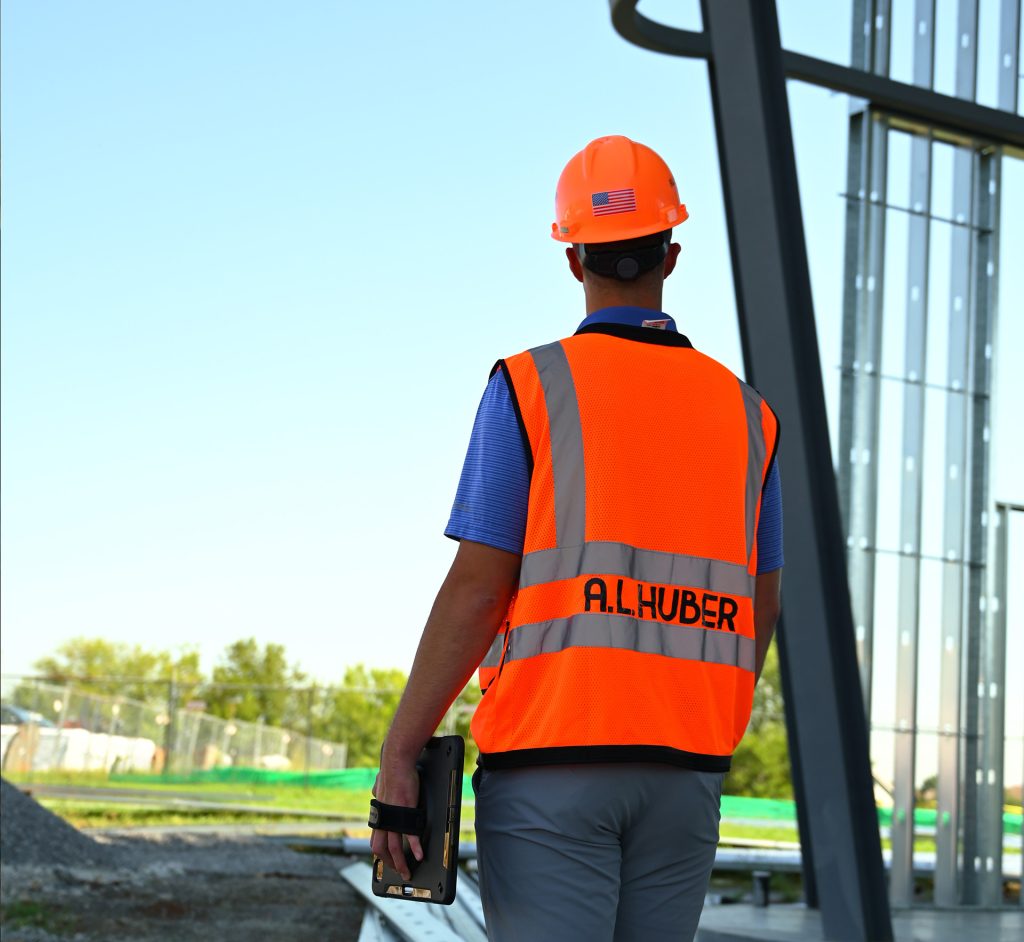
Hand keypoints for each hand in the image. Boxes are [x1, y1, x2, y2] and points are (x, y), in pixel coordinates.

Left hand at [369, 755, 423, 880]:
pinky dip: (414, 848)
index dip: (380, 854)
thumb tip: (375, 790)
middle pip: (380, 849)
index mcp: (378, 814)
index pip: (375, 840)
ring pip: (393, 848)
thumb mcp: (379, 784)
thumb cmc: (391, 770)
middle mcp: (383, 818)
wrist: (396, 761)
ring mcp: (393, 817)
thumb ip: (378, 791)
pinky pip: (410, 835)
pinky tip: (419, 855)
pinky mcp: (405, 812)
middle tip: (398, 871)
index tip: (386, 862)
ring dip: (400, 863)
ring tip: (408, 872)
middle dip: (389, 864)